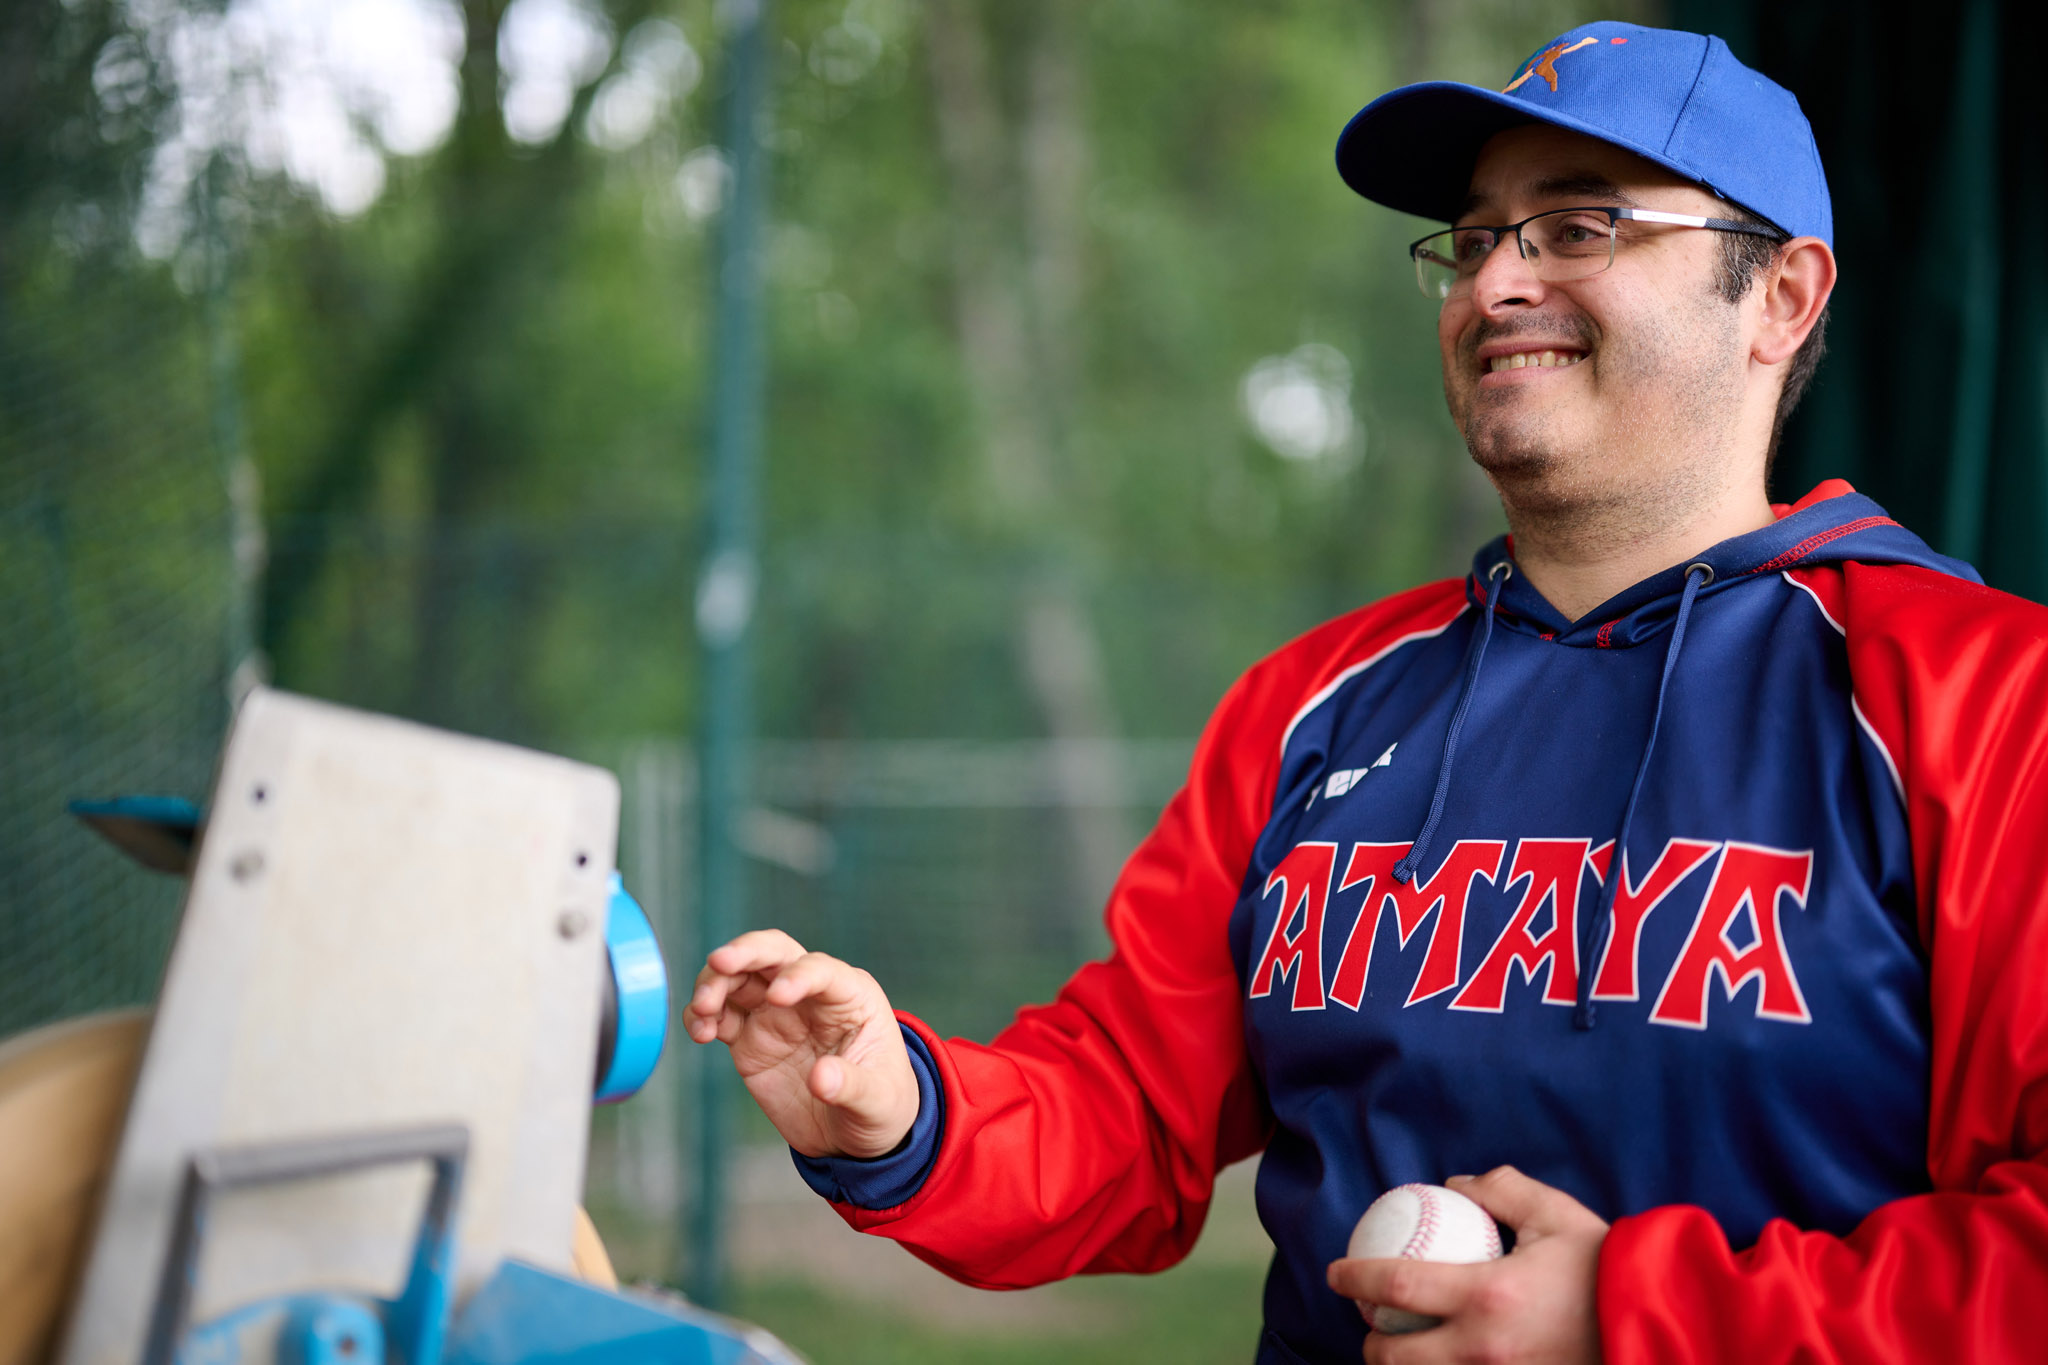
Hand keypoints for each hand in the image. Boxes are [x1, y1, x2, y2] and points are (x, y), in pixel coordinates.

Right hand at [687, 929, 919, 1159]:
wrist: (853, 1135)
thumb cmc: (879, 1106)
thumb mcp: (877, 1101)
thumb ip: (852, 1086)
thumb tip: (822, 1078)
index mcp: (850, 996)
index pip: (821, 969)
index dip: (798, 976)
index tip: (777, 998)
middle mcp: (809, 995)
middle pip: (773, 953)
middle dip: (745, 951)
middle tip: (719, 962)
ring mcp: (775, 1014)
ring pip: (739, 978)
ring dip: (714, 982)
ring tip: (701, 1011)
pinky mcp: (750, 1039)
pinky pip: (721, 1016)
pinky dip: (702, 1016)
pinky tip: (699, 1031)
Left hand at [1327, 1166, 1607, 1363]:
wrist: (1662, 1329)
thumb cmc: (1607, 1269)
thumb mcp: (1556, 1215)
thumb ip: (1500, 1190)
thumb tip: (1455, 1185)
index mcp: (1486, 1295)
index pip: (1393, 1287)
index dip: (1352, 1279)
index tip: (1336, 1273)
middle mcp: (1484, 1350)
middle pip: (1394, 1358)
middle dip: (1369, 1345)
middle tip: (1368, 1325)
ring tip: (1405, 1348)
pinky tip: (1446, 1360)